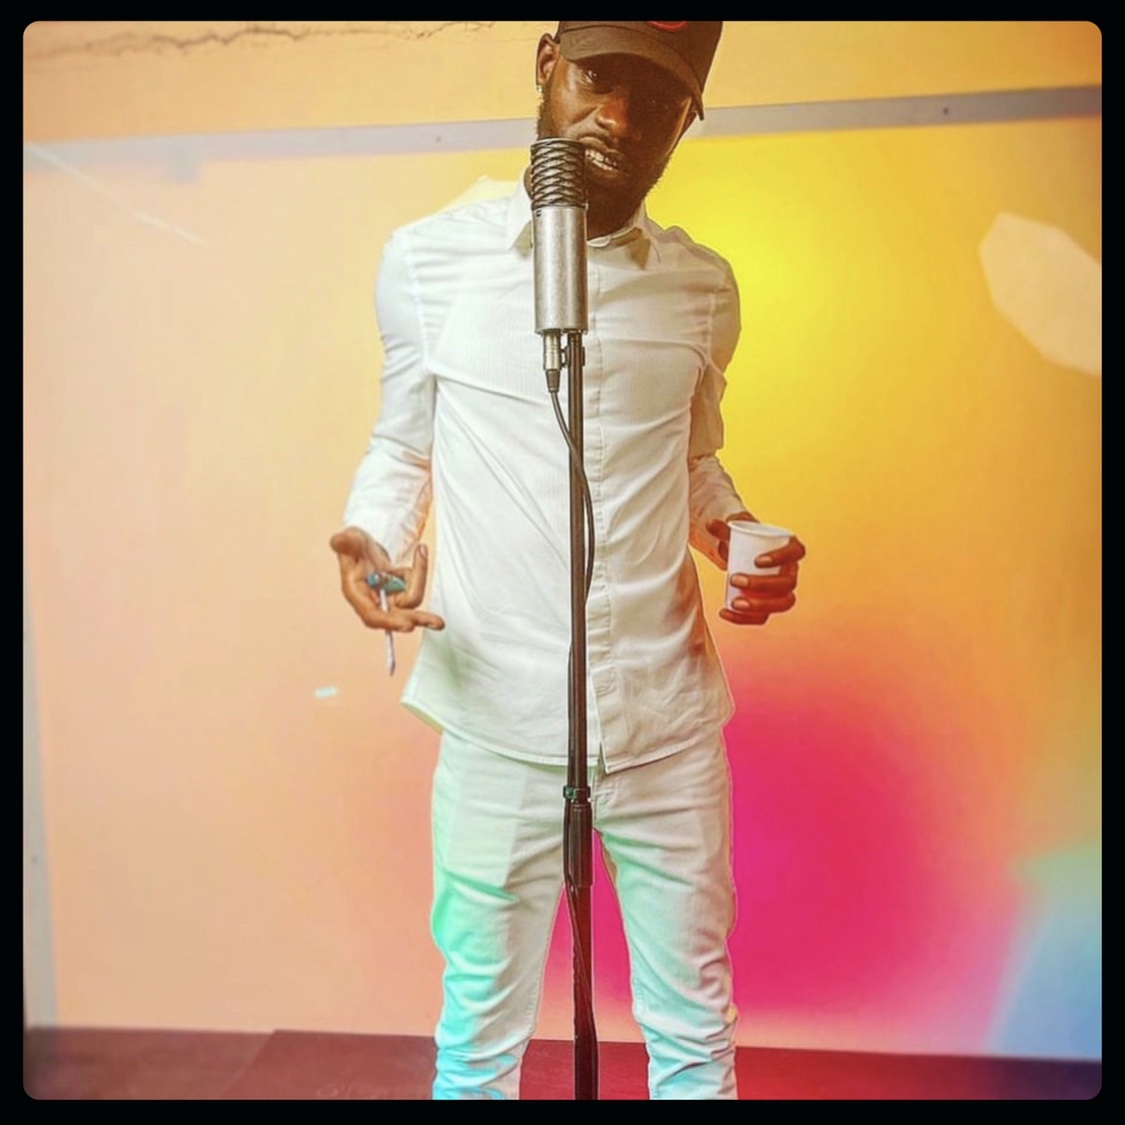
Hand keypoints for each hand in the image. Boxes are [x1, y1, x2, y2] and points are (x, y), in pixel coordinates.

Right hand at [329, 527, 444, 632]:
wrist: (364, 544)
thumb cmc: (354, 545)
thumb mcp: (350, 539)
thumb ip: (345, 542)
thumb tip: (338, 541)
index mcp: (357, 594)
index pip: (373, 616)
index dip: (390, 622)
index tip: (408, 624)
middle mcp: (373, 601)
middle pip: (397, 618)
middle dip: (418, 619)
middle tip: (438, 622)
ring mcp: (389, 598)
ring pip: (412, 598)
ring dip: (420, 575)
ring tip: (421, 551)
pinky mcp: (400, 593)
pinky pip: (416, 585)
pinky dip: (420, 570)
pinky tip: (417, 555)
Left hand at [707, 517, 805, 626]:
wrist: (745, 556)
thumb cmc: (746, 541)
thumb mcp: (736, 532)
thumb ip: (723, 529)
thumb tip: (709, 524)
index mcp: (791, 549)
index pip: (796, 552)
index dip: (781, 557)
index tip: (757, 561)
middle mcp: (792, 571)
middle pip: (787, 583)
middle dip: (763, 584)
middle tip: (734, 579)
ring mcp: (784, 591)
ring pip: (782, 603)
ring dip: (760, 605)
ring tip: (735, 603)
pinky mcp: (770, 606)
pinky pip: (764, 617)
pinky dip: (745, 619)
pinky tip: (725, 613)